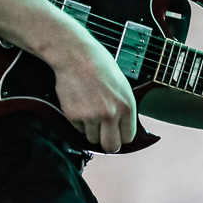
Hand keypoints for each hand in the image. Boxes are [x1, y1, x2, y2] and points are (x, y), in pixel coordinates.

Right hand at [49, 26, 136, 152]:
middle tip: (103, 134)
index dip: (122, 136)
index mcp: (127, 106)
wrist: (75, 55)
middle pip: (111, 147)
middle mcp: (110, 114)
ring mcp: (91, 117)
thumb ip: (123, 108)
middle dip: (107, 143)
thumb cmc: (99, 65)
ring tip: (90, 110)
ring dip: (91, 130)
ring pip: (92, 139)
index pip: (128, 138)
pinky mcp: (74, 116)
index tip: (117, 132)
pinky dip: (78, 122)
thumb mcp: (121, 85)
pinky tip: (80, 104)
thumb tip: (122, 129)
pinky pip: (78, 130)